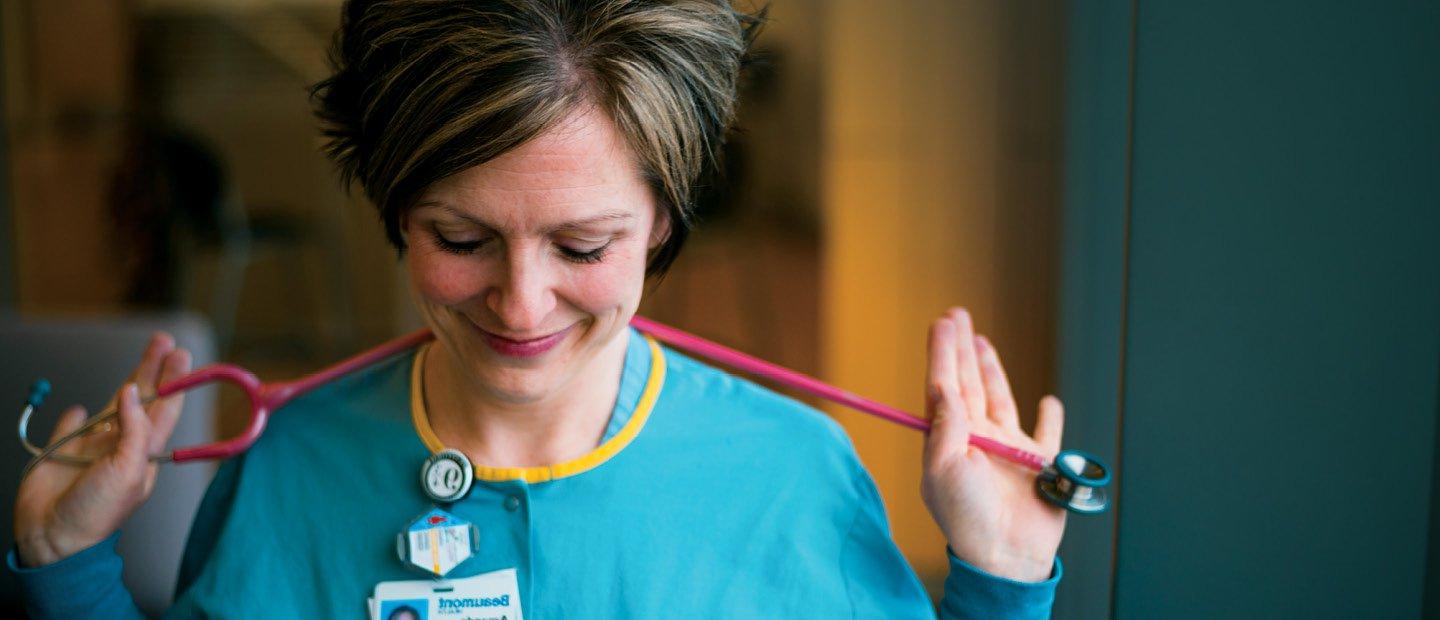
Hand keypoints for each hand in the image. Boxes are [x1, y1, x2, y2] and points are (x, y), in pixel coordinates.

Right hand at [13, 333, 190, 566]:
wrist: (53, 537)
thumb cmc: (96, 513)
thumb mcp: (127, 470)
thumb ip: (133, 430)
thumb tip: (132, 393)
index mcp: (143, 452)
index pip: (165, 409)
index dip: (174, 382)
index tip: (182, 356)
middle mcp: (121, 446)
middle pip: (143, 400)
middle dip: (155, 370)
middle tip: (165, 342)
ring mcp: (92, 448)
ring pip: (114, 406)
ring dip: (128, 380)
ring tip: (145, 355)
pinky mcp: (62, 451)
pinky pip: (71, 427)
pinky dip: (75, 417)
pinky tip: (81, 408)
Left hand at [920, 308, 1064, 581]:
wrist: (1005, 554)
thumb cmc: (967, 516)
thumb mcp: (943, 468)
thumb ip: (945, 425)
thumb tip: (943, 386)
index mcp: (950, 438)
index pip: (944, 385)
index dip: (942, 352)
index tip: (942, 322)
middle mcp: (977, 438)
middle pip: (968, 382)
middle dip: (961, 349)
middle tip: (956, 314)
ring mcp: (1009, 448)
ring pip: (1000, 397)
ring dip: (992, 368)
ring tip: (981, 341)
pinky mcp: (1041, 462)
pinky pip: (1048, 434)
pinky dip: (1050, 417)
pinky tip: (1048, 400)